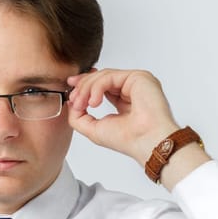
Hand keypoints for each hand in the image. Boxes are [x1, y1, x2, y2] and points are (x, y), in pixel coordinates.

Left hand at [66, 69, 180, 165]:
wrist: (146, 142)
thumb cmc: (128, 140)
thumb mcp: (93, 129)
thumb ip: (78, 117)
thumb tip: (71, 103)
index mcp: (124, 100)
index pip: (101, 86)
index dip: (84, 86)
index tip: (71, 92)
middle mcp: (131, 89)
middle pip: (101, 78)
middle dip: (82, 86)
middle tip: (73, 98)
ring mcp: (136, 82)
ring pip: (103, 75)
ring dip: (87, 89)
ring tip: (82, 104)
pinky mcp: (139, 77)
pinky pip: (110, 76)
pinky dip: (97, 87)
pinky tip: (94, 102)